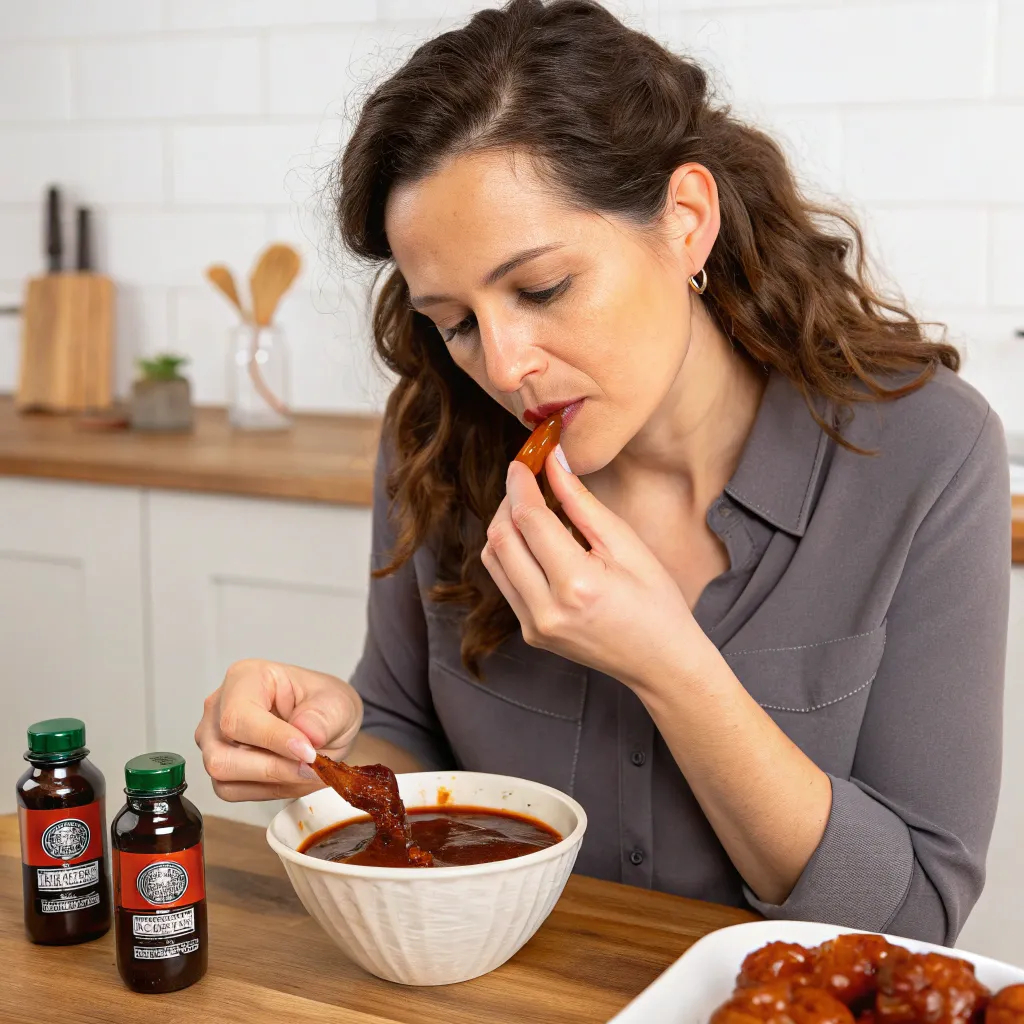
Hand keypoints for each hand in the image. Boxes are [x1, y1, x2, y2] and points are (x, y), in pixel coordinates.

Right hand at [194, 659, 362, 800]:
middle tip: (313, 768)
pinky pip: (232, 791)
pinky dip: (268, 790)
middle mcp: (219, 708)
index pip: (239, 716)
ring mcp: (213, 739)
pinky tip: (293, 776)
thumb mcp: (337, 703)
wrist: (327, 723)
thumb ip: (322, 718)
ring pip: (224, 777)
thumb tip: (307, 735)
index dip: (273, 739)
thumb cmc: (324, 704)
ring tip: (309, 771)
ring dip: (273, 781)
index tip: (308, 752)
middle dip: (274, 768)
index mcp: (245, 678)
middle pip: (223, 755)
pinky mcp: (220, 766)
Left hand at [481, 452, 706, 693]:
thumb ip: (582, 503)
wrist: (661, 662)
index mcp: (576, 584)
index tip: (524, 462)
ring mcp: (534, 626)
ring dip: (505, 528)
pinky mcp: (530, 633)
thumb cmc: (656, 602)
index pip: (529, 520)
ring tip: (531, 510)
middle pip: (501, 539)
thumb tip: (554, 463)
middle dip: (508, 502)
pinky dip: (513, 554)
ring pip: (493, 561)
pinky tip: (536, 542)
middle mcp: (546, 609)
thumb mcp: (626, 545)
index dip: (521, 484)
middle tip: (526, 482)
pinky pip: (505, 582)